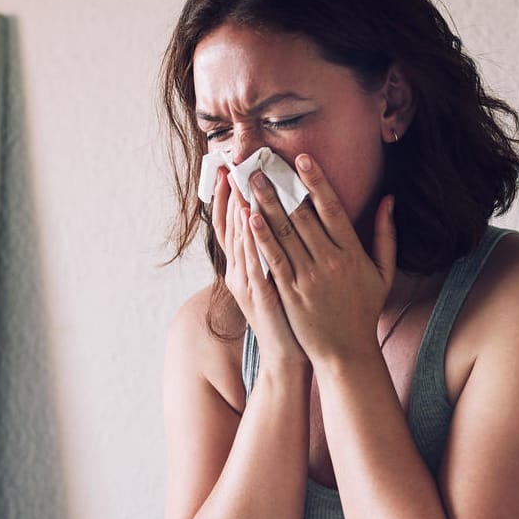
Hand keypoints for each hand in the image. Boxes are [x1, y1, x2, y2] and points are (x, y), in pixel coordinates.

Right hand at [212, 165, 305, 369]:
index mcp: (244, 266)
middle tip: (230, 164)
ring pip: (239, 240)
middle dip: (230, 194)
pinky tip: (251, 218)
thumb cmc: (290, 317)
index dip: (227, 197)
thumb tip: (280, 222)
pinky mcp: (260, 295)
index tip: (228, 169)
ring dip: (238, 209)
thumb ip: (276, 252)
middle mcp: (239, 272)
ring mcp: (247, 284)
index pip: (232, 225)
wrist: (288, 355)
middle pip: (230, 227)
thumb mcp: (278, 281)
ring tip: (239, 180)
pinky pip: (252, 262)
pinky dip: (251, 239)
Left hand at [247, 154, 394, 365]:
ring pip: (284, 233)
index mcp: (352, 252)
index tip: (302, 159)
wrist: (346, 353)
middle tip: (261, 164)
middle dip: (280, 187)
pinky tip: (249, 218)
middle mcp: (330, 261)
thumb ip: (386, 234)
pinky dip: (261, 238)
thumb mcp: (383, 272)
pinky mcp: (290, 293)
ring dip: (265, 205)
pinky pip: (274, 260)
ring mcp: (308, 277)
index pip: (332, 208)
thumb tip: (389, 199)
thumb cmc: (363, 311)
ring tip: (249, 183)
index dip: (316, 181)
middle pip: (302, 215)